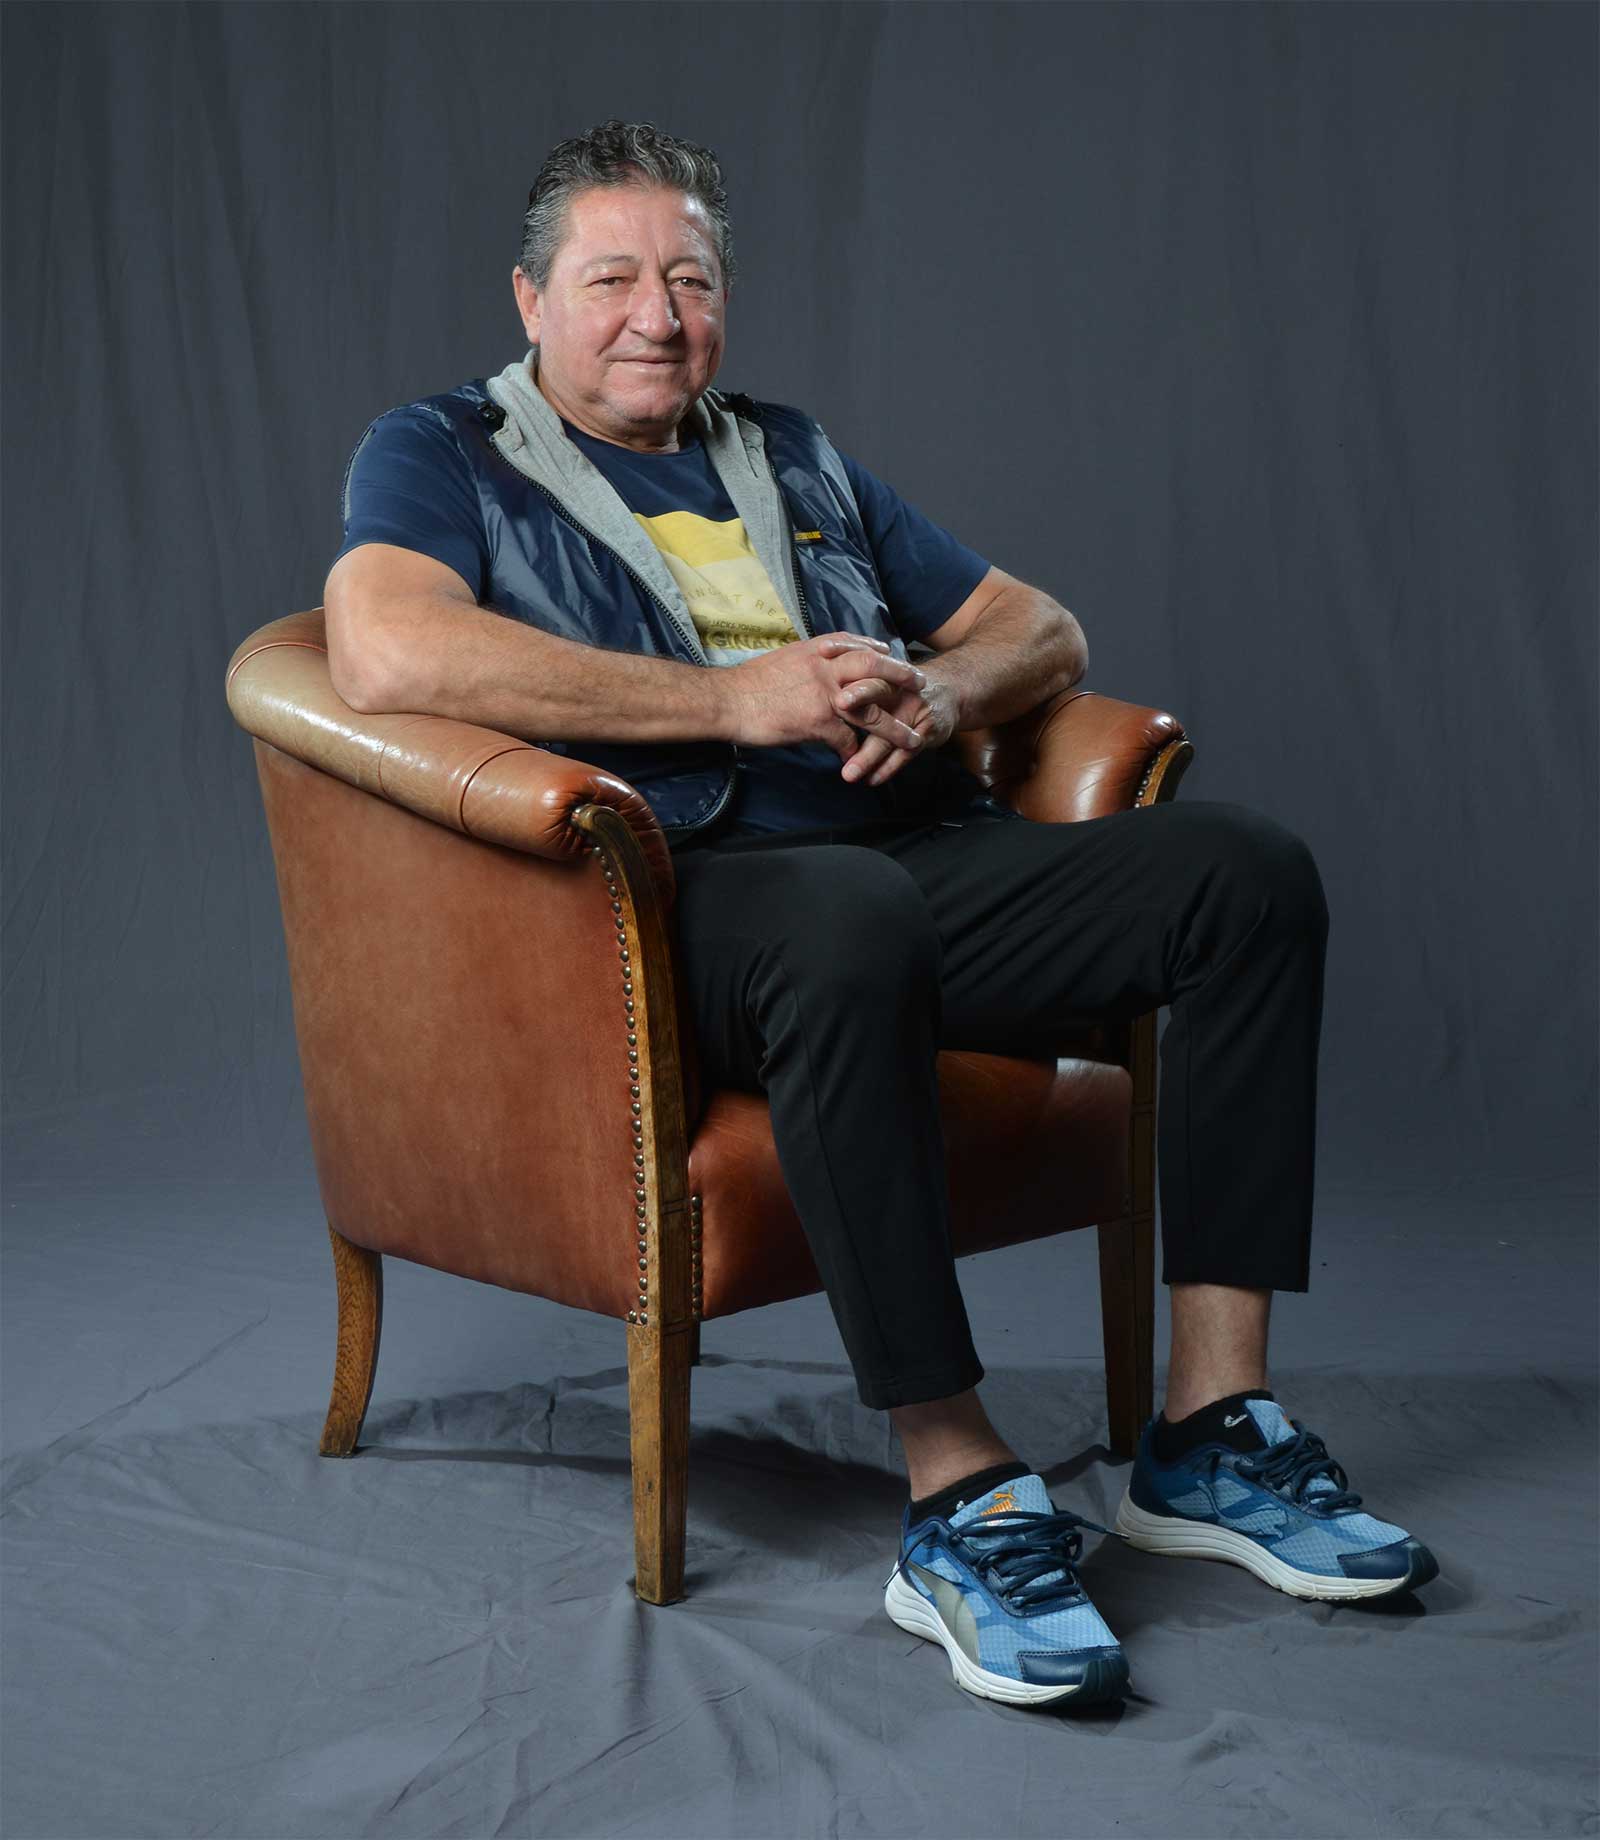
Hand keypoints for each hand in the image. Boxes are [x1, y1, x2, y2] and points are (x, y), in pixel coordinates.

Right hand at [719, 634, 929, 764]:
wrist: (726, 701)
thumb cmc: (747, 684)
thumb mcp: (782, 661)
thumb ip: (805, 663)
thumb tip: (815, 666)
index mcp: (815, 650)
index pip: (854, 644)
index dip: (875, 650)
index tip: (890, 652)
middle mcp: (825, 668)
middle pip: (874, 667)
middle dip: (901, 675)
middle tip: (921, 684)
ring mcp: (825, 694)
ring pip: (872, 709)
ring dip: (895, 727)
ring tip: (912, 739)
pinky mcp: (818, 721)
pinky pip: (847, 740)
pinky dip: (855, 753)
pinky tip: (858, 763)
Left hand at [835, 670, 957, 784]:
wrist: (950, 690)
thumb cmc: (901, 688)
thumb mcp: (879, 677)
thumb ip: (849, 681)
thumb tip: (809, 694)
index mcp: (881, 671)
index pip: (862, 667)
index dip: (846, 667)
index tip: (829, 674)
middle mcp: (897, 688)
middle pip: (877, 692)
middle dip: (860, 700)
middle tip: (839, 716)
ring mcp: (914, 710)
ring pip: (888, 734)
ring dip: (868, 756)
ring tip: (849, 774)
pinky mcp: (926, 732)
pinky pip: (905, 753)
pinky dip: (887, 768)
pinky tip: (871, 780)